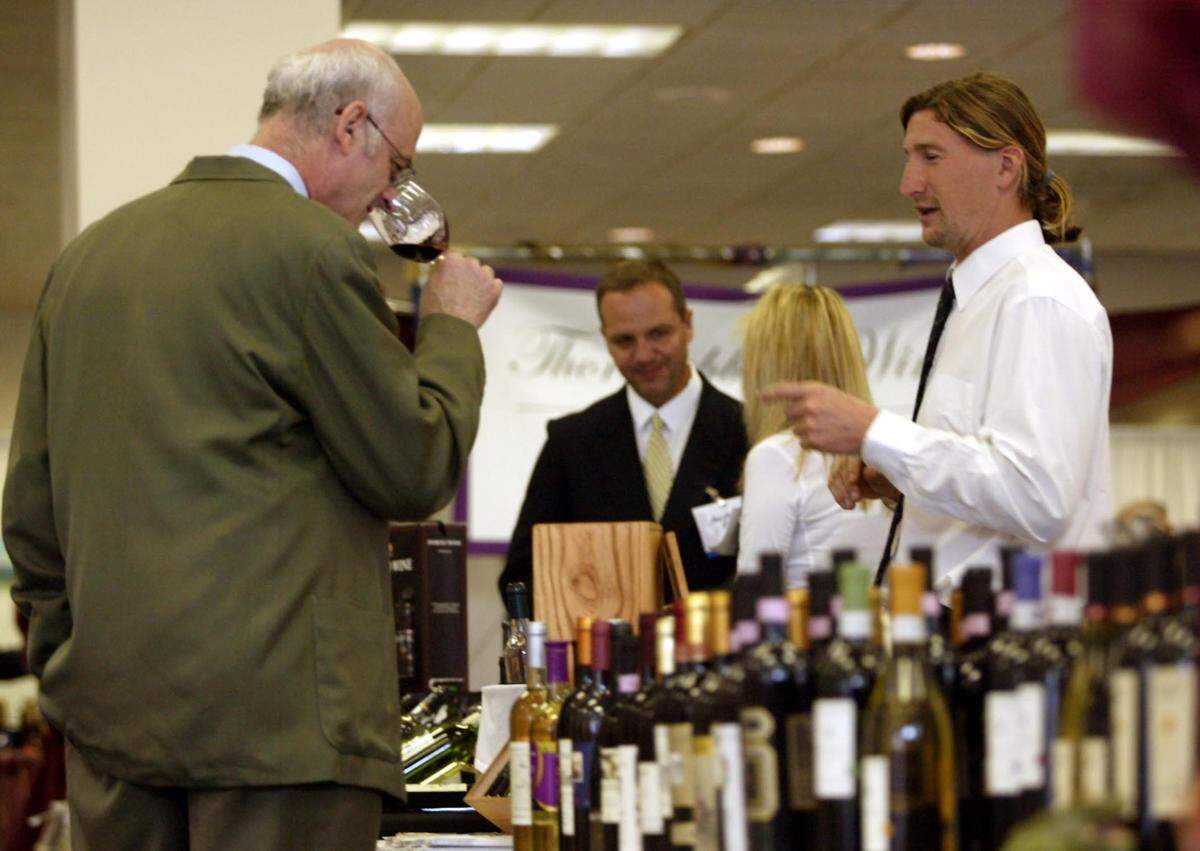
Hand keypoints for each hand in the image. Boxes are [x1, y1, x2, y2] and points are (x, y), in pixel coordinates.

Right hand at [420, 253, 501, 327]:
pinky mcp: (494, 289)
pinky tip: (482, 301)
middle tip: (462, 288)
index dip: (453, 267)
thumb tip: (444, 270)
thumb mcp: (430, 285)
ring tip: (472, 296)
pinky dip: (491, 291)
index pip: (455, 257)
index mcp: (452, 259)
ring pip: (486, 271)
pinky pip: (496, 284)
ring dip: (481, 279)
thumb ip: (441, 273)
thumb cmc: (435, 309)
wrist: (449, 328)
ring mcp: (484, 275)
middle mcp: (469, 263)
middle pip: (471, 262)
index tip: (453, 274)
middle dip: (467, 273)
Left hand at [761, 381, 878, 453]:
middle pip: (789, 413)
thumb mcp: (832, 395)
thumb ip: (811, 397)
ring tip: (828, 430)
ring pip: (796, 430)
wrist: (869, 430)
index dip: (770, 393)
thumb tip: (792, 405)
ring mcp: (809, 423)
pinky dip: (813, 443)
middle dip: (799, 417)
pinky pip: (803, 443)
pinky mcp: (813, 440)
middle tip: (819, 419)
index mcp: (814, 390)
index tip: (760, 396)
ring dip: (808, 432)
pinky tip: (828, 439)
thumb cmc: (852, 411)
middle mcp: (809, 405)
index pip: (785, 390)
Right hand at [829, 457, 900, 509]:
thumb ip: (878, 476)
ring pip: (835, 475)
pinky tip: (845, 505)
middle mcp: (851, 450)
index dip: (852, 468)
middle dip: (847, 484)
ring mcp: (841, 459)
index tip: (853, 481)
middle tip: (856, 499)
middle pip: (842, 465)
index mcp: (866, 448)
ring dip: (841, 493)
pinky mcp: (836, 470)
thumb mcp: (887, 480)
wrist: (883, 485)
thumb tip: (869, 472)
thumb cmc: (887, 480)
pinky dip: (838, 495)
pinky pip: (832, 482)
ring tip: (851, 506)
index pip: (854, 456)